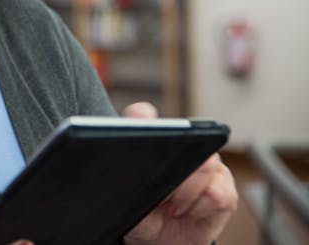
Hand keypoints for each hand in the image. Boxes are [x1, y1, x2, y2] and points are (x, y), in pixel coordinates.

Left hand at [122, 102, 237, 244]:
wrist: (164, 243)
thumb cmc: (144, 217)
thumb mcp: (126, 205)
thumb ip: (124, 185)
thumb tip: (123, 170)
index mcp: (152, 143)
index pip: (143, 116)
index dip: (141, 117)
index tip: (140, 122)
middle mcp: (182, 147)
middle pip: (186, 139)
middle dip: (174, 167)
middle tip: (161, 193)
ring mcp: (207, 165)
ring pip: (206, 165)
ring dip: (186, 193)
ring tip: (172, 207)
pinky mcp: (225, 188)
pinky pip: (218, 192)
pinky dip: (200, 207)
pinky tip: (187, 213)